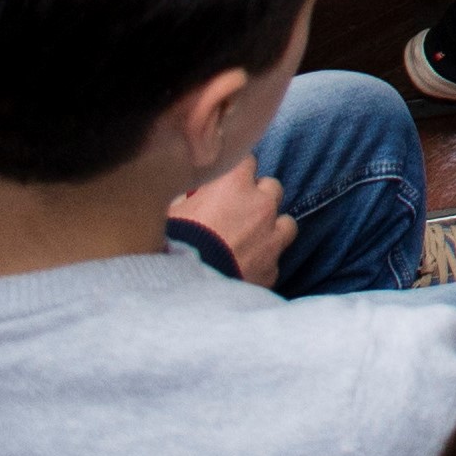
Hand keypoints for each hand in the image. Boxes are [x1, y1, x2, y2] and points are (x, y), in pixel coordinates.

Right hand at [169, 157, 292, 287]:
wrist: (180, 296)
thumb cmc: (169, 247)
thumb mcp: (170, 213)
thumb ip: (190, 198)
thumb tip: (192, 195)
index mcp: (234, 184)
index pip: (247, 159)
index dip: (235, 173)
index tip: (225, 184)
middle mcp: (260, 205)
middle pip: (271, 188)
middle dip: (256, 198)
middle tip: (235, 214)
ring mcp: (272, 238)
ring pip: (286, 223)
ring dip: (271, 228)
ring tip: (249, 241)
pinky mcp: (273, 270)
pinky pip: (275, 259)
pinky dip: (263, 262)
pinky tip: (245, 269)